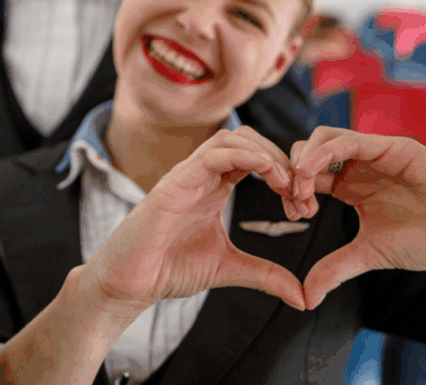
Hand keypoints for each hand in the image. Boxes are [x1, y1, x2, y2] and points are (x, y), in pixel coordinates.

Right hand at [81, 127, 305, 315]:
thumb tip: (303, 298)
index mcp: (214, 186)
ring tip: (286, 183)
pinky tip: (265, 172)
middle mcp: (202, 174)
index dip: (283, 172)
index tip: (304, 205)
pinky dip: (242, 156)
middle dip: (279, 157)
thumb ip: (265, 275)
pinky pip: (210, 156)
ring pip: (229, 138)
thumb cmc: (170, 268)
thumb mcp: (229, 268)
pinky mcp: (174, 184)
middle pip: (246, 139)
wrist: (131, 281)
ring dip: (264, 153)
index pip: (253, 157)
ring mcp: (187, 175)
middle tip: (300, 192)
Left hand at [290, 126, 425, 307]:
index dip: (293, 189)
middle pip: (308, 149)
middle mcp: (356, 164)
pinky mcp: (390, 146)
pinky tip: (312, 170)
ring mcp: (372, 152)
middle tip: (298, 201)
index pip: (307, 174)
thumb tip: (308, 298)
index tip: (294, 214)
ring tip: (302, 185)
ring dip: (305, 158)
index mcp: (348, 184)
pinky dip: (325, 151)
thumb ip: (337, 268)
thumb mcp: (371, 253)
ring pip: (323, 137)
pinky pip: (349, 140)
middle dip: (294, 171)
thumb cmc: (424, 240)